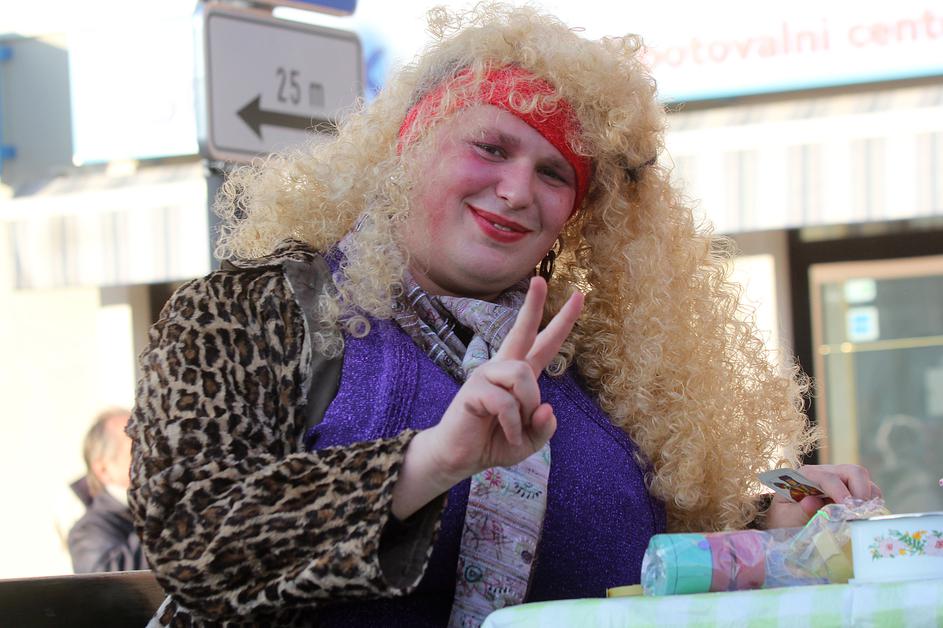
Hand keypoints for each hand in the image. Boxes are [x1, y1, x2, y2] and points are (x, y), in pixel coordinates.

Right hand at [391, 277, 583, 518]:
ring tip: (516, 428)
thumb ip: (544, 428)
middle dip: (533, 305)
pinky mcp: (473, 390)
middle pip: (521, 331)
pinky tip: (505, 434)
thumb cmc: (493, 444)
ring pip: (522, 374)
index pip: (544, 343)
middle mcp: (502, 369)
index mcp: (519, 376)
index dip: (562, 322)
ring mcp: (485, 376)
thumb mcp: (529, 441)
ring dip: (527, 405)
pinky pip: (506, 402)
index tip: (578, 297)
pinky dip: (512, 425)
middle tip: (540, 279)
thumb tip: (547, 407)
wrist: (459, 459)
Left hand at [763, 463, 882, 528]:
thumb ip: (798, 511)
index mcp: (805, 476)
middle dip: (861, 490)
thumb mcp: (786, 518)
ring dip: (868, 497)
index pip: (827, 477)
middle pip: (852, 471)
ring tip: (861, 517)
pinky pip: (869, 490)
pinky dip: (872, 501)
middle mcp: (825, 473)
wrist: (786, 522)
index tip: (848, 508)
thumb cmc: (785, 519)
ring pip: (864, 479)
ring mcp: (839, 479)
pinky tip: (863, 516)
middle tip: (859, 514)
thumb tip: (811, 502)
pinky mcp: (851, 489)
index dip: (840, 491)